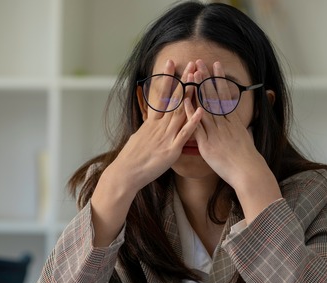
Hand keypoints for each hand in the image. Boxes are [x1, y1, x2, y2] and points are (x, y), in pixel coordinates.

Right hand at [106, 60, 203, 194]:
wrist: (126, 173)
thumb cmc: (131, 159)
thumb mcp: (139, 138)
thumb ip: (148, 129)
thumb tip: (150, 123)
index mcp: (152, 123)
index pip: (161, 95)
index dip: (166, 78)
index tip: (171, 63)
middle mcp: (159, 126)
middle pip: (174, 99)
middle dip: (183, 80)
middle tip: (191, 64)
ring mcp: (166, 136)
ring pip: (180, 112)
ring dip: (190, 95)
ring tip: (198, 79)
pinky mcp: (171, 149)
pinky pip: (184, 134)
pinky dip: (193, 122)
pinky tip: (200, 110)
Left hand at [185, 60, 280, 220]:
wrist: (248, 172)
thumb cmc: (247, 159)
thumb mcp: (245, 138)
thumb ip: (239, 128)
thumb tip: (238, 123)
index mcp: (233, 121)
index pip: (224, 95)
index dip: (219, 80)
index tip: (215, 66)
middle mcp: (224, 123)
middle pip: (214, 96)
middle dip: (206, 78)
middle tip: (200, 62)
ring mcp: (215, 132)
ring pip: (205, 106)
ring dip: (198, 89)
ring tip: (192, 73)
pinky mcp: (207, 144)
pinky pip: (197, 126)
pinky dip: (191, 113)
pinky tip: (185, 101)